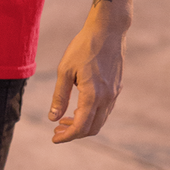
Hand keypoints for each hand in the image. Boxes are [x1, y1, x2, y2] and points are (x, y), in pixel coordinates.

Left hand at [48, 9, 127, 142]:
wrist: (108, 30)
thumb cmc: (83, 47)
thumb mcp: (65, 70)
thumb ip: (59, 96)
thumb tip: (52, 118)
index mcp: (93, 95)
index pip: (80, 127)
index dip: (67, 136)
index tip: (54, 138)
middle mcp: (107, 98)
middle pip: (92, 128)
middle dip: (74, 133)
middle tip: (56, 130)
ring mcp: (114, 93)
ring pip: (100, 120)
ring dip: (83, 124)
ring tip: (64, 119)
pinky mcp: (117, 87)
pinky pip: (105, 110)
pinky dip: (91, 115)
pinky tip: (79, 108)